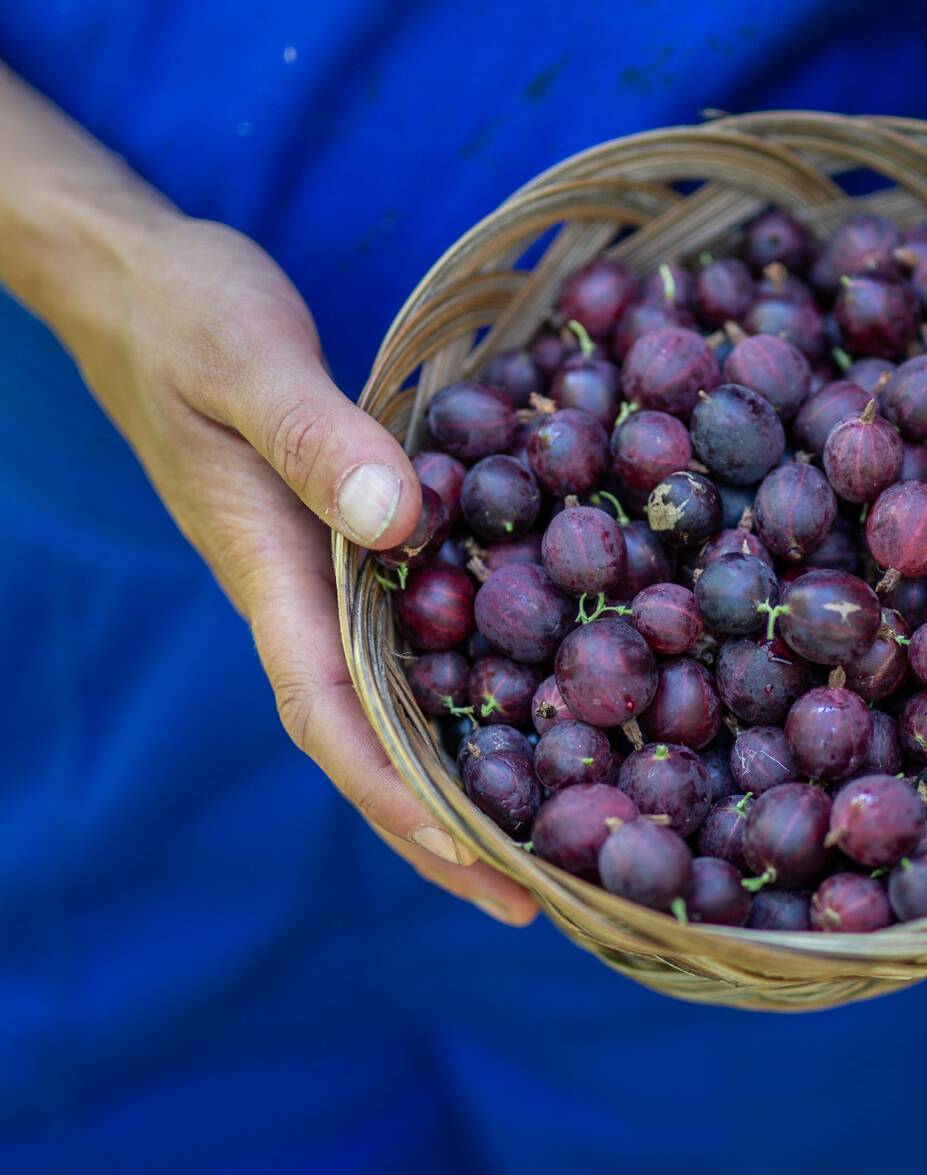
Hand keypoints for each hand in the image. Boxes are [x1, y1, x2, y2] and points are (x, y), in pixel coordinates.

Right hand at [57, 211, 538, 924]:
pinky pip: (401, 635)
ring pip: (386, 701)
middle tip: (539, 892)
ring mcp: (316, 576)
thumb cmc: (182, 312)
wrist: (134, 282)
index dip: (402, 800)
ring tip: (543, 832)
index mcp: (266, 575)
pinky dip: (454, 682)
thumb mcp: (248, 359)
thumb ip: (317, 439)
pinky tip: (518, 700)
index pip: (331, 718)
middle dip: (440, 826)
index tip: (481, 864)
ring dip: (454, 772)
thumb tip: (401, 526)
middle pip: (366, 742)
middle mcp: (293, 596)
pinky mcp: (341, 543)